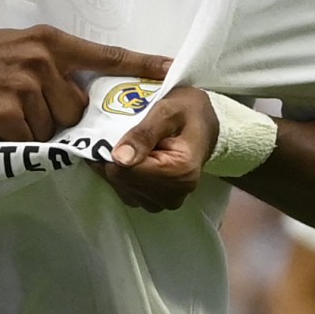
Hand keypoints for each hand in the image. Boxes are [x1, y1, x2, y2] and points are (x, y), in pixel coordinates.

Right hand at [0, 25, 170, 140]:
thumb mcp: (16, 47)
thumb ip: (50, 61)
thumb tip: (80, 85)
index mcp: (48, 40)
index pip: (104, 54)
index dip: (140, 64)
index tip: (171, 69)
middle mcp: (41, 59)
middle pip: (76, 106)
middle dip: (58, 115)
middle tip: (24, 106)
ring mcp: (23, 84)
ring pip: (54, 126)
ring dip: (34, 129)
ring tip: (5, 111)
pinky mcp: (5, 111)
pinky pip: (29, 139)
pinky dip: (15, 139)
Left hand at [95, 87, 217, 211]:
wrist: (203, 124)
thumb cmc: (187, 112)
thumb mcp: (167, 110)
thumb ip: (143, 133)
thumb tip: (119, 158)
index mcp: (179, 172)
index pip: (125, 172)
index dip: (111, 151)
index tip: (112, 133)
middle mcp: (174, 194)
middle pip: (121, 181)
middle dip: (114, 158)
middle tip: (122, 136)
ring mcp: (165, 202)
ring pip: (121, 187)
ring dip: (117, 166)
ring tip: (129, 145)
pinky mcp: (158, 203)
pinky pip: (127, 192)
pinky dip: (123, 175)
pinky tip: (131, 157)